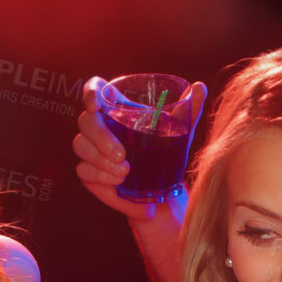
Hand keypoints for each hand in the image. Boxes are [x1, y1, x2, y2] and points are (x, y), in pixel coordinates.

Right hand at [74, 77, 206, 219]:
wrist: (162, 194)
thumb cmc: (167, 155)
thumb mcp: (179, 133)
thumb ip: (188, 110)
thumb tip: (200, 87)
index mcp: (115, 108)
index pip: (94, 90)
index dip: (89, 93)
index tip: (95, 105)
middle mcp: (99, 126)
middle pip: (86, 121)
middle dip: (101, 137)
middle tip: (122, 155)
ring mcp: (90, 149)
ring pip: (81, 146)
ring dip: (101, 161)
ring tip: (125, 173)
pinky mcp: (88, 172)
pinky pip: (84, 171)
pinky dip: (102, 177)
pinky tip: (118, 184)